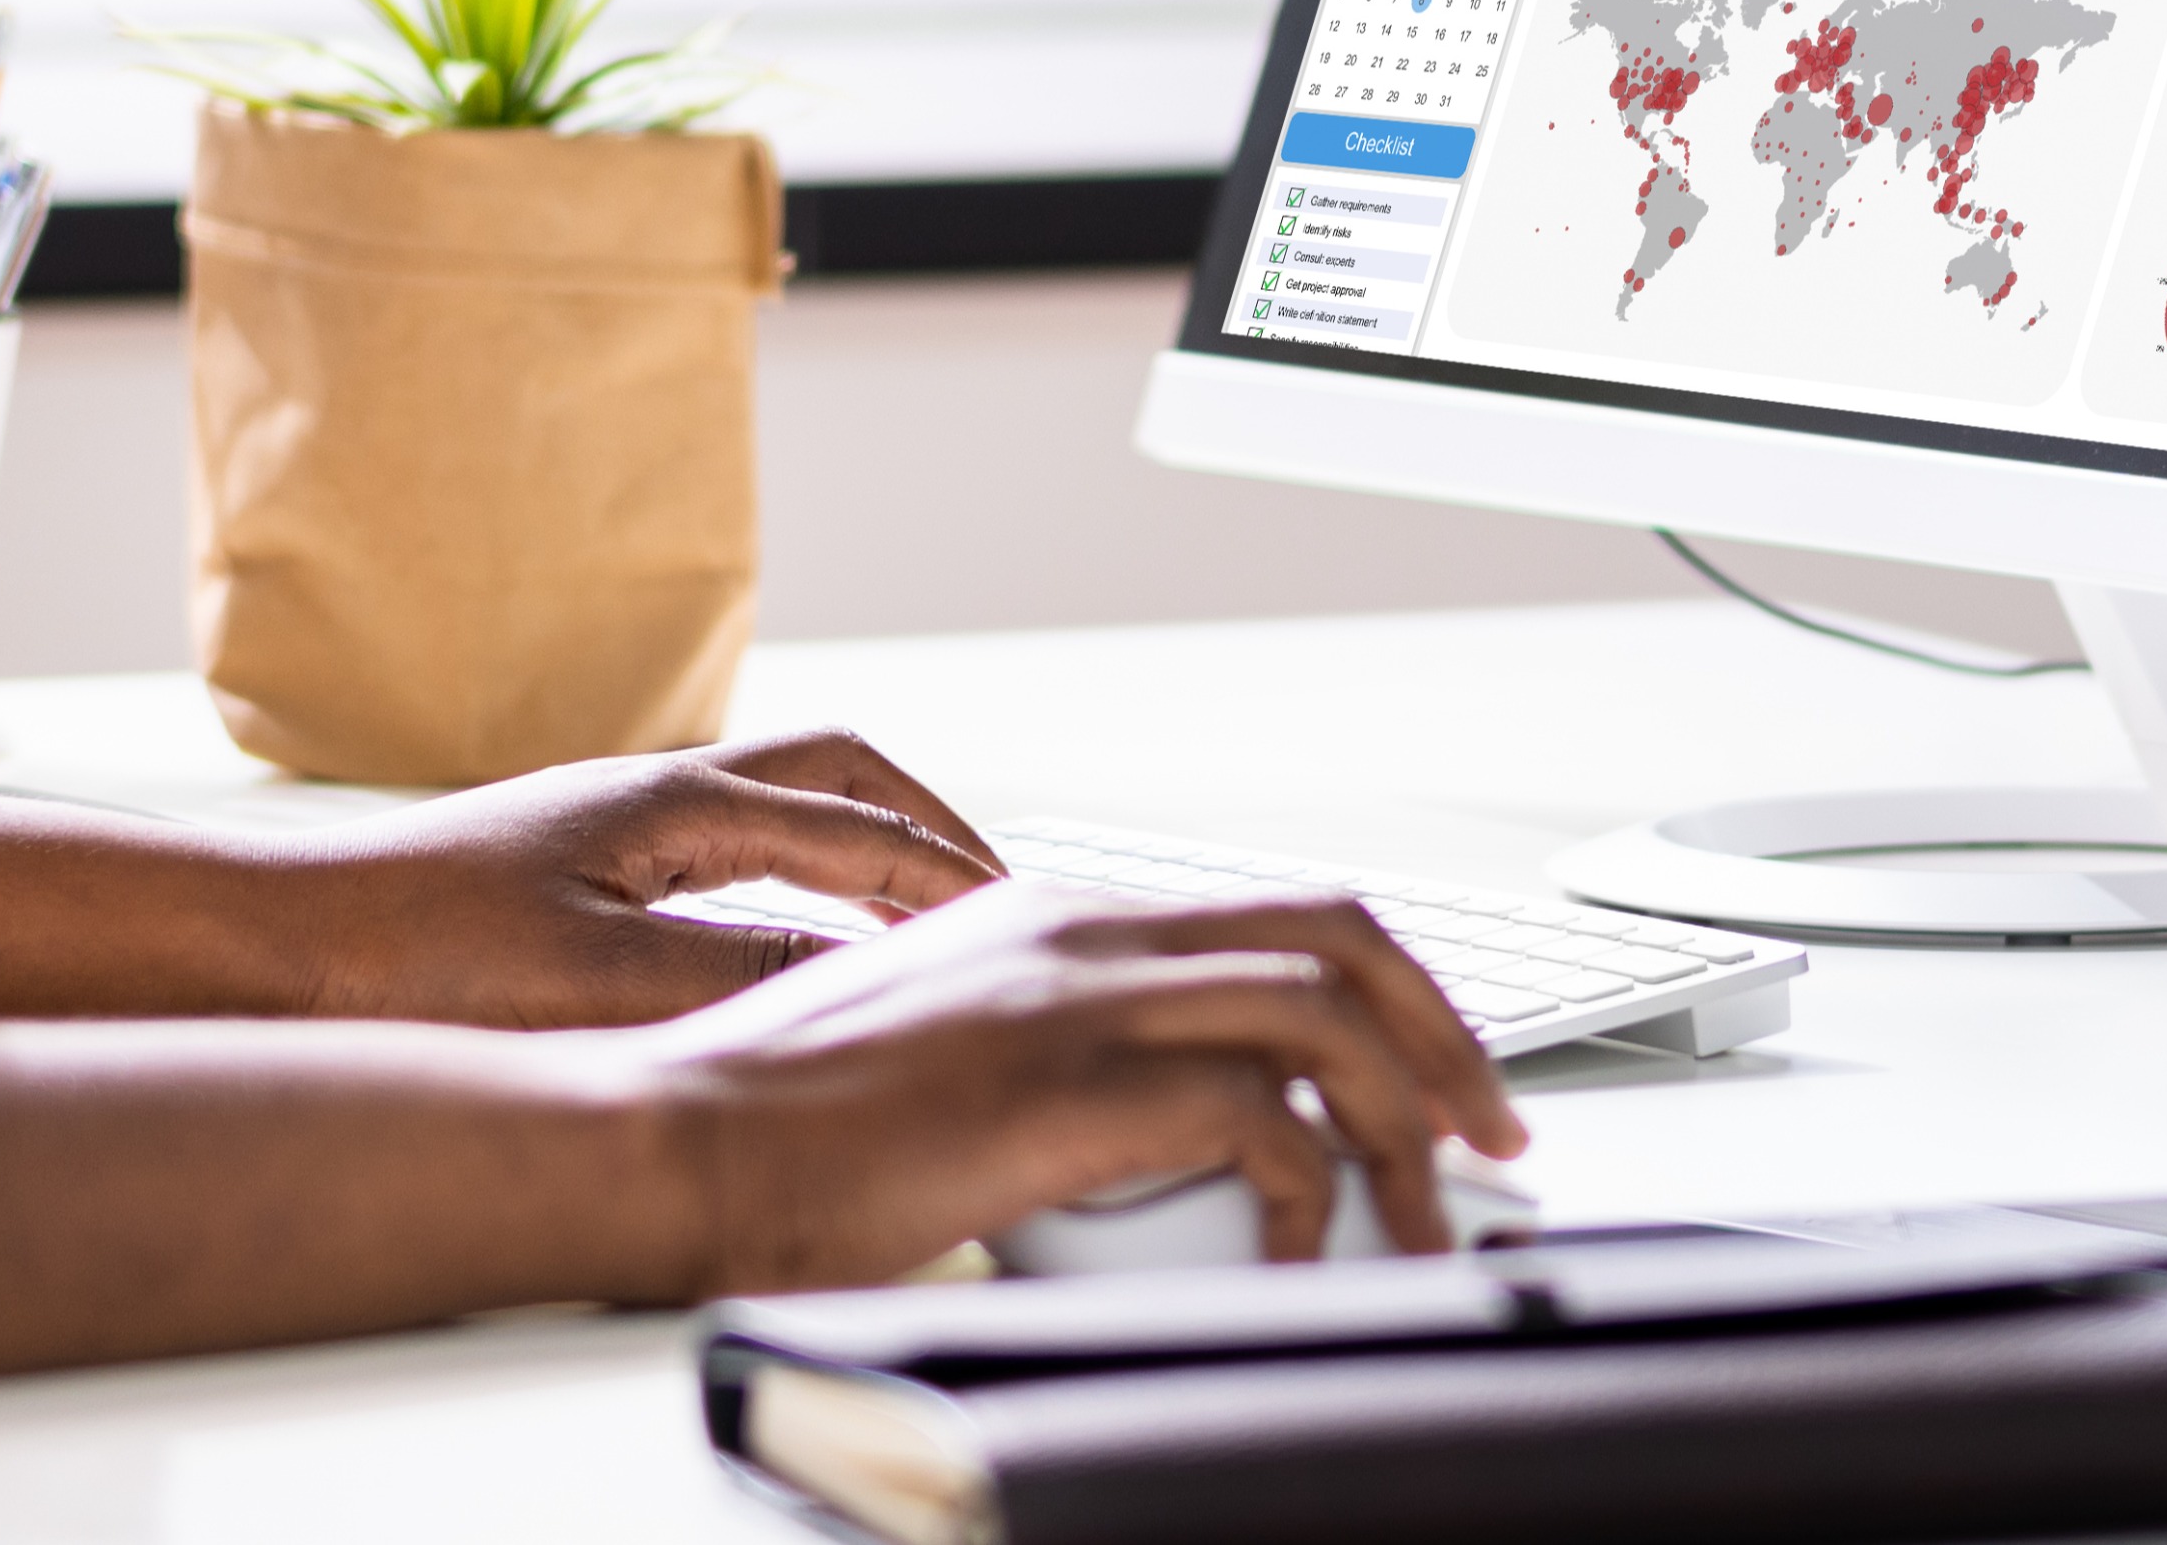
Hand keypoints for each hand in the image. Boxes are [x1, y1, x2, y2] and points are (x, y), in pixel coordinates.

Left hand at [262, 728, 1014, 1027]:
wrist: (270, 952)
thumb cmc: (402, 959)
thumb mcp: (593, 981)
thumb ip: (735, 974)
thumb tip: (863, 980)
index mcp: (673, 803)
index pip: (861, 825)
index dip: (954, 877)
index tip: (1026, 923)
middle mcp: (653, 796)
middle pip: (839, 779)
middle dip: (930, 832)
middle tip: (997, 898)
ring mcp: (615, 830)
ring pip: (785, 815)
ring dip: (866, 856)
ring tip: (926, 927)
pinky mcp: (580, 877)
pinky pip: (734, 860)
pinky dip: (800, 892)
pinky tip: (799, 960)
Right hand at [585, 876, 1534, 1293]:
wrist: (673, 1140)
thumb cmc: (785, 1129)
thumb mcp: (952, 1056)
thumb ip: (1059, 1059)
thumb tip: (1165, 1137)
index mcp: (1060, 911)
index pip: (1282, 914)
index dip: (1389, 991)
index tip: (1436, 1079)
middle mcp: (1086, 925)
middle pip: (1344, 932)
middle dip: (1445, 1032)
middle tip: (1493, 1131)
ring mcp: (1079, 991)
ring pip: (1329, 1013)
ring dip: (1409, 1121)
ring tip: (1434, 1215)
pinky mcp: (1067, 1078)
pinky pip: (1259, 1119)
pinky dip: (1310, 1192)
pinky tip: (1299, 1256)